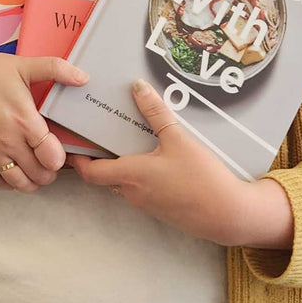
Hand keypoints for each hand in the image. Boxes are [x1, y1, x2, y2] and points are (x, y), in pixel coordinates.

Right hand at [0, 51, 87, 193]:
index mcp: (25, 120)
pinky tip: (16, 170)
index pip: (53, 157)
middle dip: (50, 173)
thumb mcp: (22, 65)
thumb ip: (55, 69)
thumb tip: (84, 77)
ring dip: (33, 182)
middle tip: (51, 163)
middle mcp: (9, 141)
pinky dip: (11, 182)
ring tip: (37, 171)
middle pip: (40, 175)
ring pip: (21, 184)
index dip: (62, 159)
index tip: (61, 151)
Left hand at [67, 80, 293, 247]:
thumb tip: (137, 87)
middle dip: (102, 156)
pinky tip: (156, 157)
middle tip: (101, 131)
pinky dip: (140, 173)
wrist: (229, 215)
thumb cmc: (201, 178)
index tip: (72, 143)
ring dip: (122, 164)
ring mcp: (148, 204)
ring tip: (128, 138)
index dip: (78, 160)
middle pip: (106, 175)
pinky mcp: (163, 209)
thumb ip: (156, 113)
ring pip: (125, 182)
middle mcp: (133, 193)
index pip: (90, 172)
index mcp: (130, 176)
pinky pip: (142, 189)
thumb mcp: (178, 139)